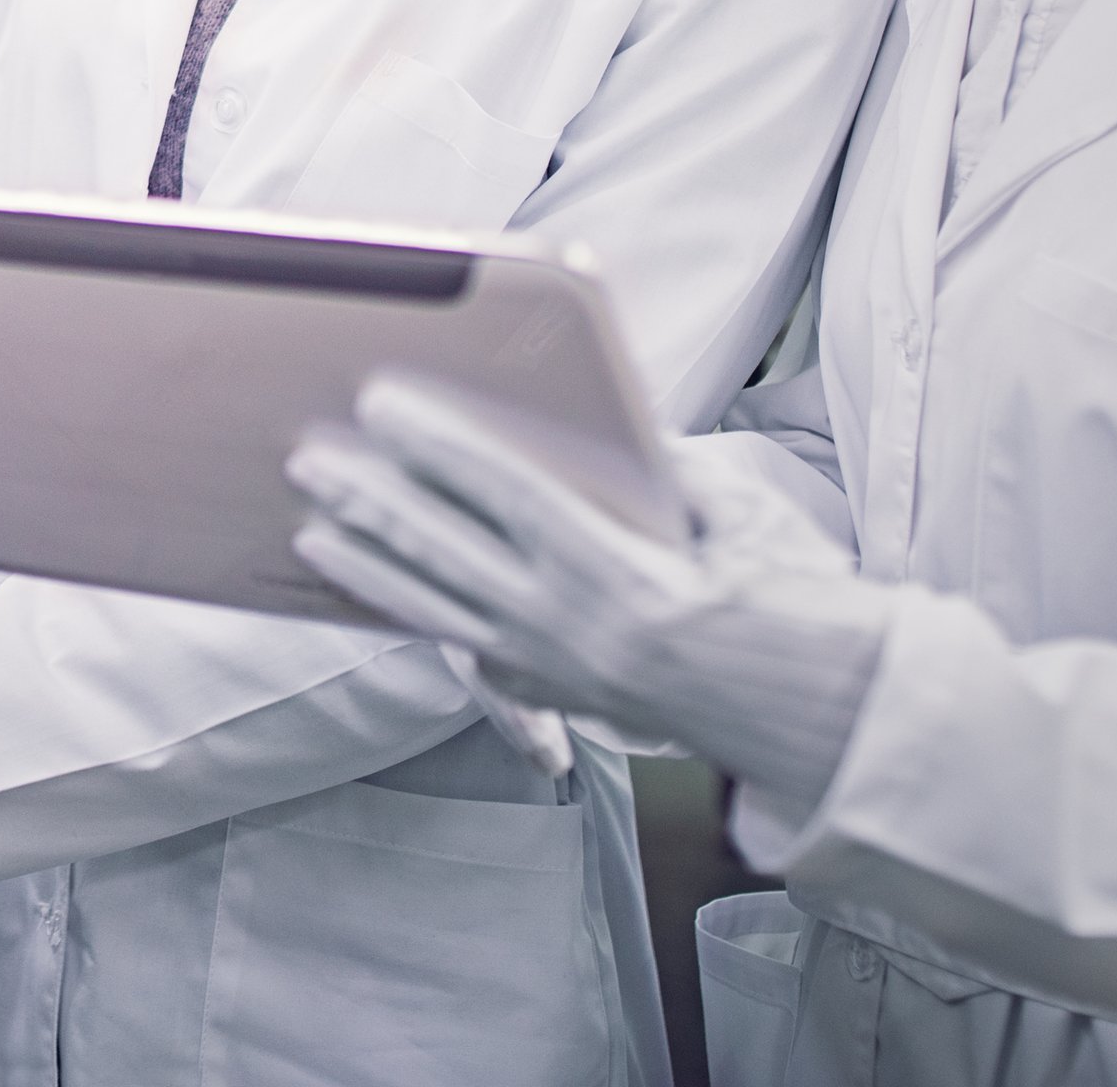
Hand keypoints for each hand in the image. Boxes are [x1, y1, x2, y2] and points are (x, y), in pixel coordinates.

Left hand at [289, 379, 888, 819]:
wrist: (806, 712)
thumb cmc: (784, 598)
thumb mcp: (736, 512)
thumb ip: (664, 462)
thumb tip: (611, 416)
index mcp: (610, 569)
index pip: (501, 491)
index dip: (435, 444)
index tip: (380, 403)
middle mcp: (563, 624)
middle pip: (442, 550)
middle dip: (370, 500)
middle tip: (310, 458)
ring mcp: (548, 667)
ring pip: (434, 608)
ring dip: (366, 564)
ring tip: (311, 528)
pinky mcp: (546, 690)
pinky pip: (459, 644)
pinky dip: (410, 611)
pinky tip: (372, 586)